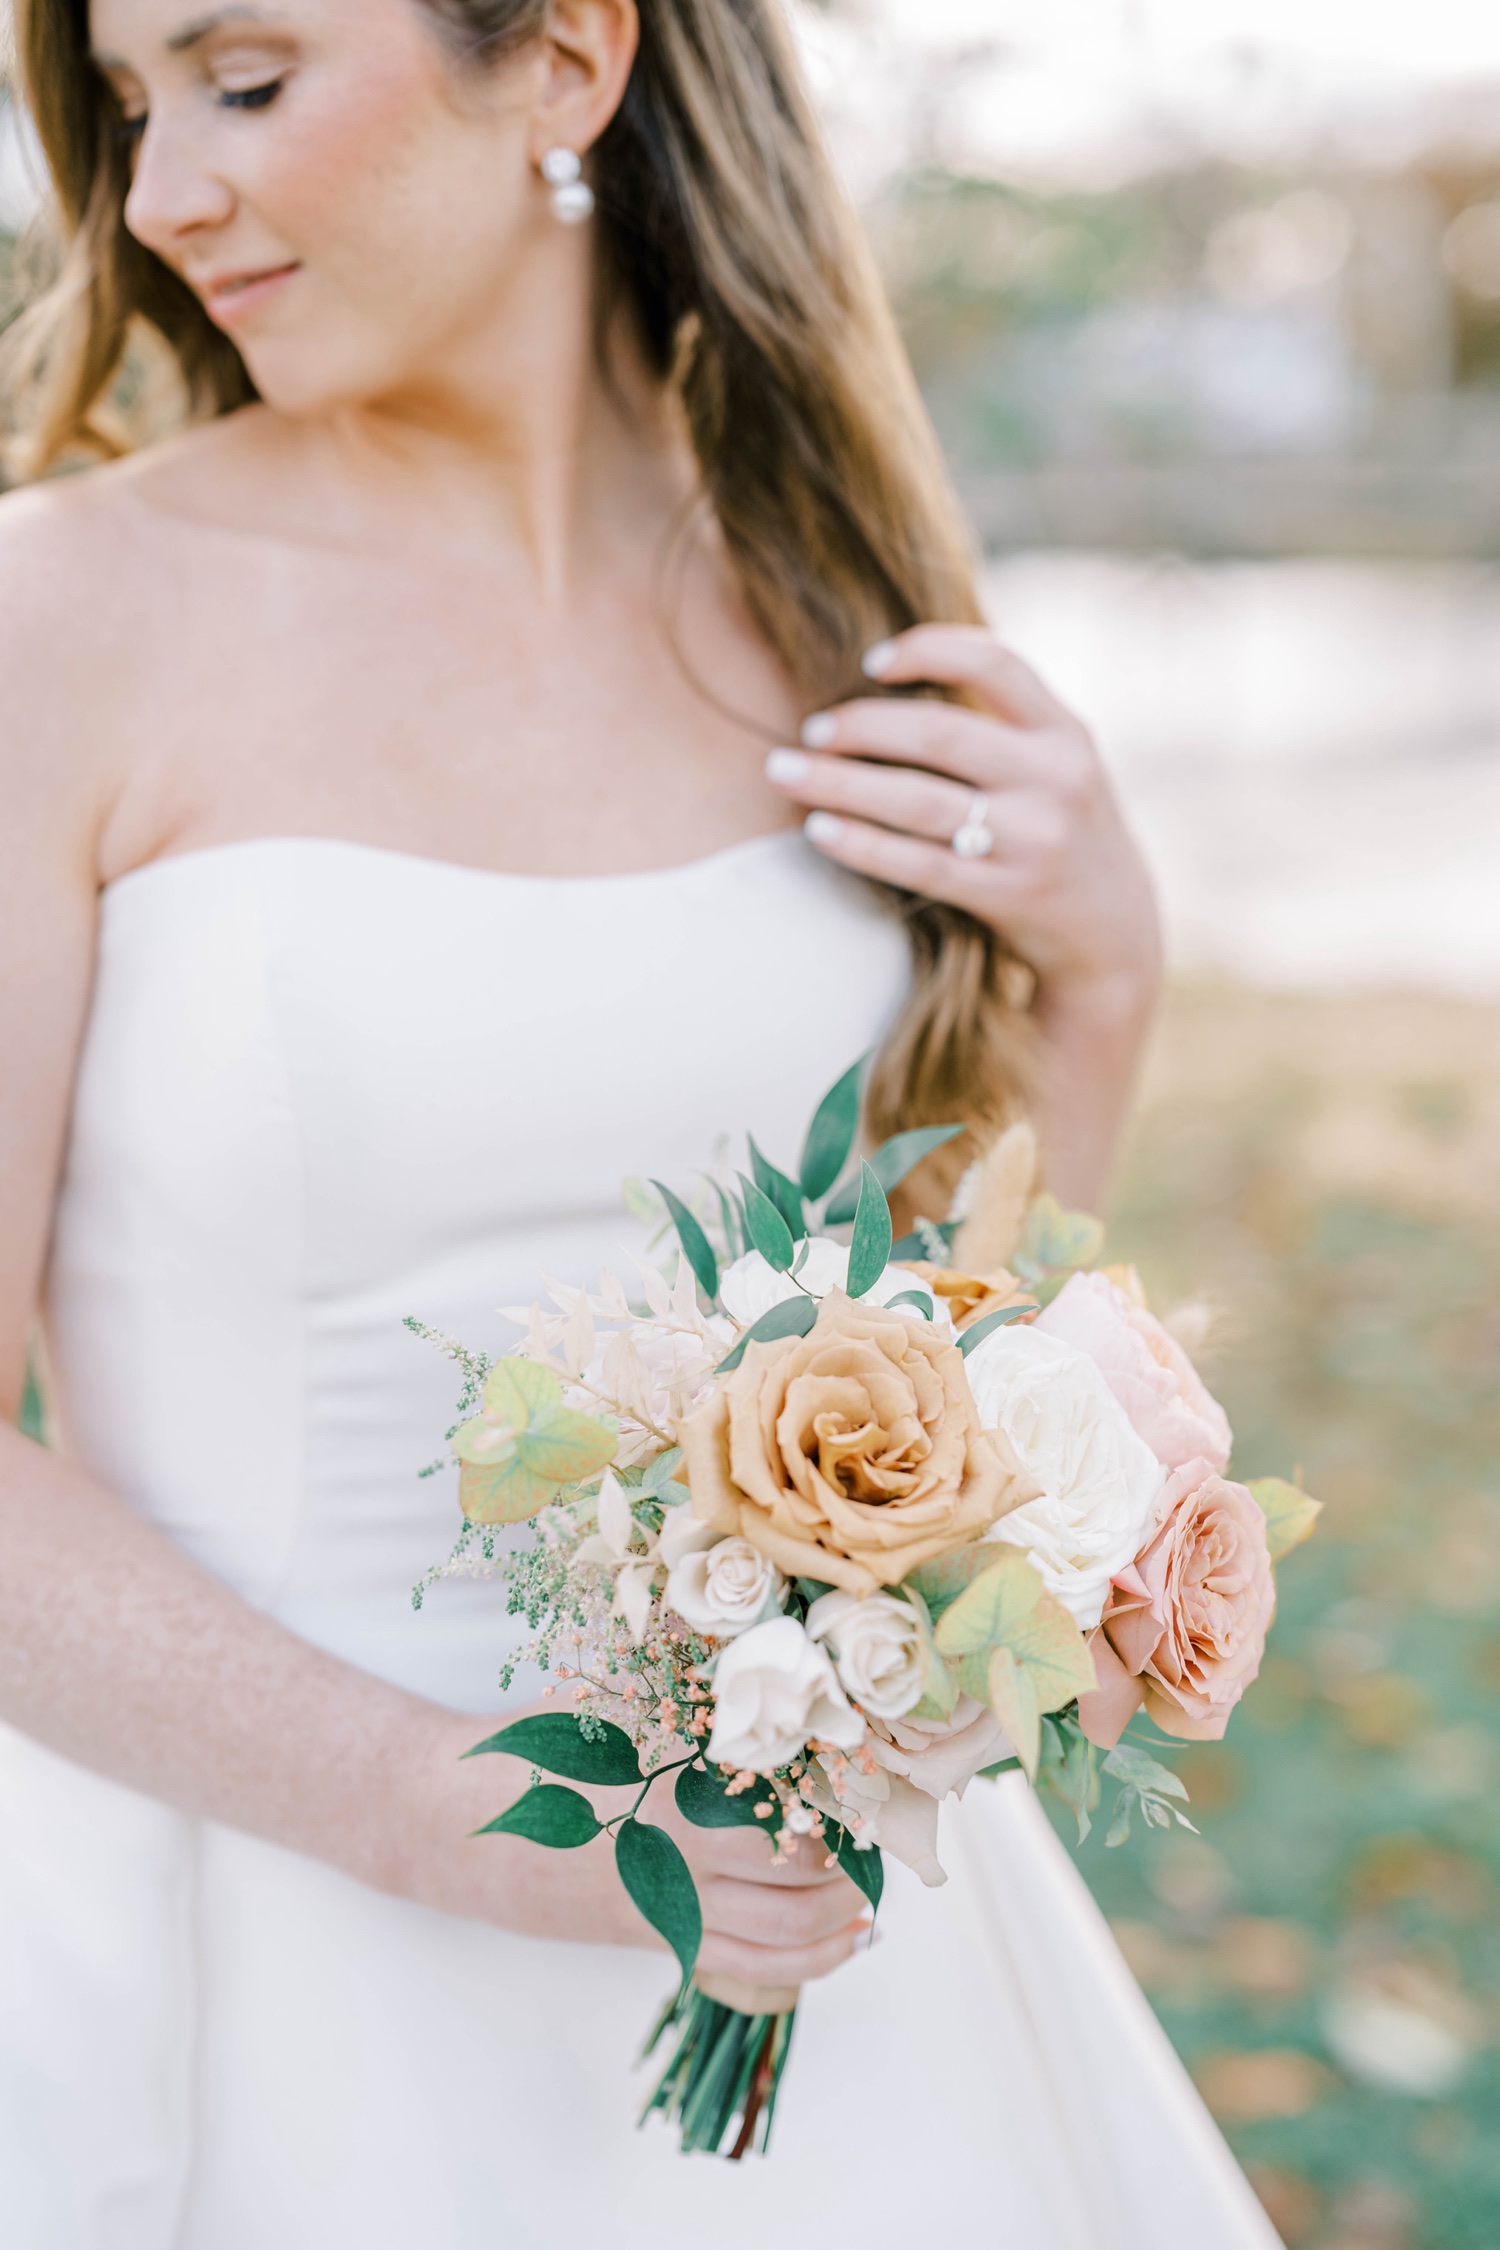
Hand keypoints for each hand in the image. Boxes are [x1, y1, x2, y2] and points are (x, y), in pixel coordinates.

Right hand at [397, 1705, 868, 1993]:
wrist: (452, 1823)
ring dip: (837, 1923)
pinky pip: (744, 1964)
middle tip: (881, 1836)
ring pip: (780, 1937)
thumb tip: (765, 1662)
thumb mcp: (611, 1703)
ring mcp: (667, 1906)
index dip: (843, 1801)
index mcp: (677, 1793)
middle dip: (851, 1864)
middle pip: (799, 1878)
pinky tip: (833, 1942)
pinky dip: (801, 1962)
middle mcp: (681, 1859)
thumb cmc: (530, 1748)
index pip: (791, 1807)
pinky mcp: (652, 1935)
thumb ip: (686, 1693)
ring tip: (869, 1903)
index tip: (877, 1781)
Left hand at [766, 623, 1160, 1013]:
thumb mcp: (1060, 767)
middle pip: (940, 733)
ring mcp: (1034, 839)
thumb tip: (895, 683)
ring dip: (840, 783)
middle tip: (809, 730)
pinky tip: (819, 829)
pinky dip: (862, 844)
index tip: (872, 662)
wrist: (1114, 934)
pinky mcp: (1009, 894)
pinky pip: (919, 863)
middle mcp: (1057, 779)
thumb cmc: (1062, 834)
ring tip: (784, 772)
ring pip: (919, 800)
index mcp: (1066, 733)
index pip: (995, 662)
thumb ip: (1003, 726)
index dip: (928, 649)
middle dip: (861, 725)